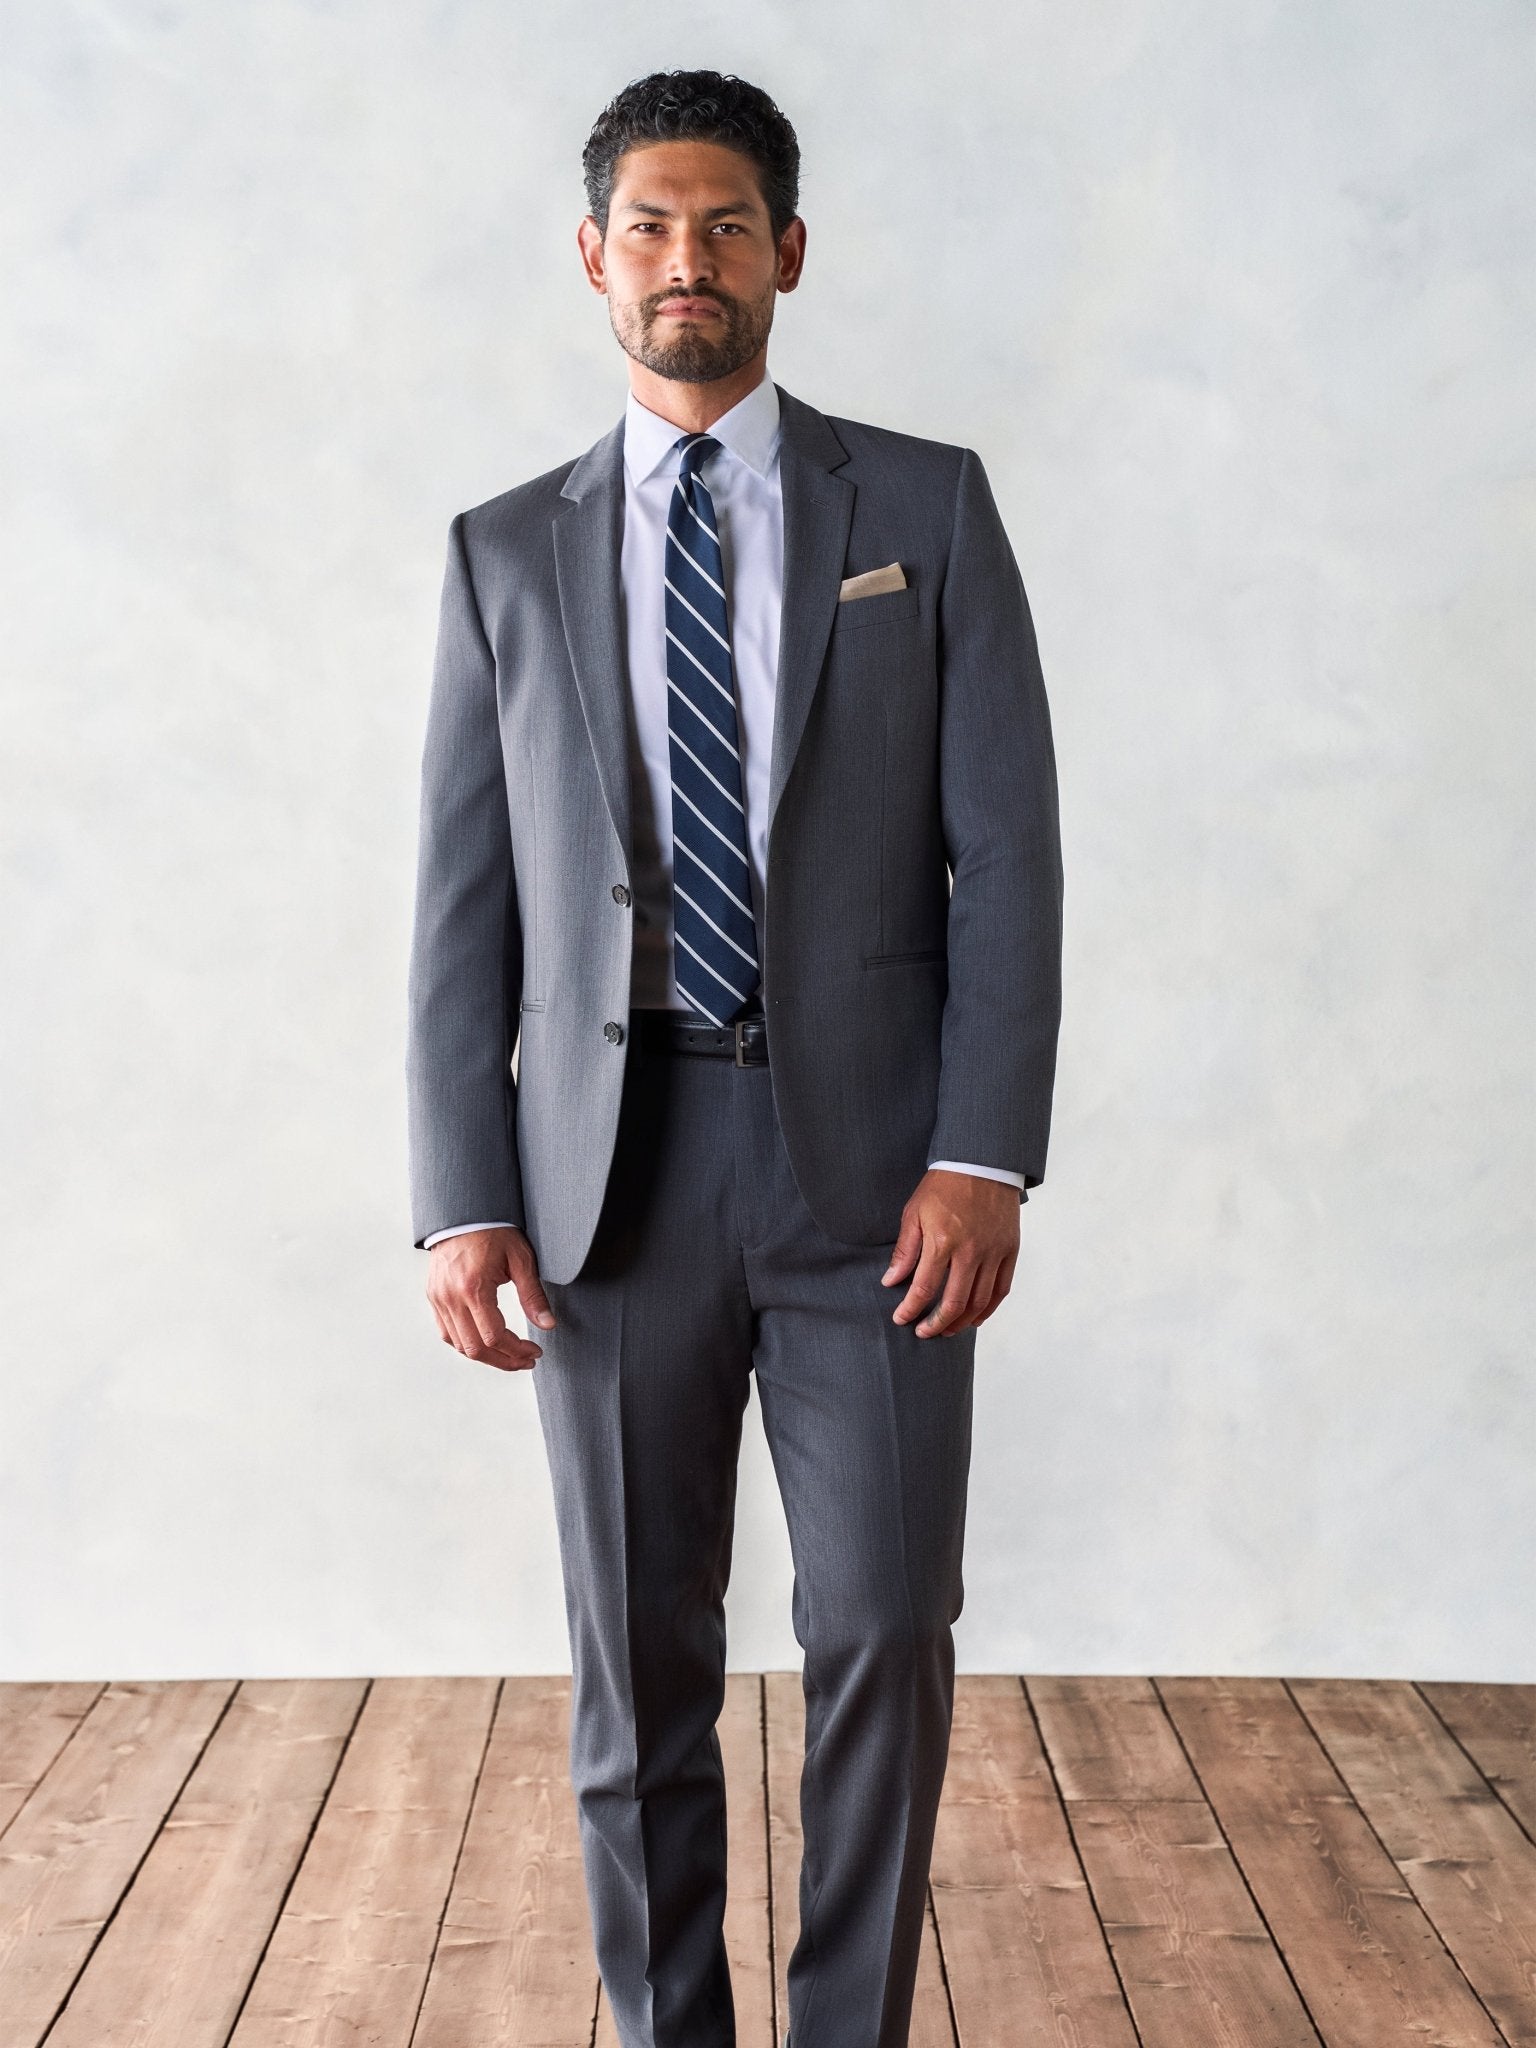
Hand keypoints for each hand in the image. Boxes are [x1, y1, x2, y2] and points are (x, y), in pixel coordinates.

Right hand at [426, 1226, 554, 1371]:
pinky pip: (446, 1333)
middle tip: (526, 1360)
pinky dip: (466, 1343)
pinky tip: (486, 1343)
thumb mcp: (520, 1259)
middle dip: (504, 1360)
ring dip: (486, 1356)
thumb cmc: (494, 1231)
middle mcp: (450, 1297)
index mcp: (473, 1288)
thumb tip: (548, 1325)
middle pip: (475, 1349)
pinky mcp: (433, 1297)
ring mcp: (438, 1298)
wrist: (462, 1214)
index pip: (494, 1337)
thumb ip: (533, 1295)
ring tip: (510, 1354)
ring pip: (459, 1345)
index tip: (535, 1352)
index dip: (517, 1351)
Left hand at [882, 1169, 1020, 1337]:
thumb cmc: (944, 1186)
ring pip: (979, 1302)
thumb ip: (905, 1250)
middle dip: (935, 1324)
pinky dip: (988, 1309)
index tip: (901, 1319)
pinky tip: (975, 1318)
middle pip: (954, 1303)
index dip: (911, 1309)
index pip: (924, 1288)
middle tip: (923, 1332)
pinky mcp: (1010, 1250)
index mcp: (942, 1240)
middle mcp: (970, 1251)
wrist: (982, 1163)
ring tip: (946, 1329)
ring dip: (961, 1323)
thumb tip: (891, 1281)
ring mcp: (993, 1252)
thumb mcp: (914, 1212)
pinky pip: (1001, 1289)